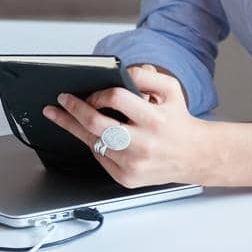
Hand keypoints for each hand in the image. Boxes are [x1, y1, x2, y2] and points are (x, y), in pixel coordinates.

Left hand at [42, 65, 214, 187]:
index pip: (116, 99)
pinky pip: (99, 157)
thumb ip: (147, 75)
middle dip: (72, 110)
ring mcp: (133, 165)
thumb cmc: (178, 120)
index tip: (87, 91)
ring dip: (73, 127)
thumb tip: (122, 72)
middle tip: (60, 101)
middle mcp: (143, 144)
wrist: (193, 156)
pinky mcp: (126, 179)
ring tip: (58, 115)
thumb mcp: (171, 89)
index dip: (98, 93)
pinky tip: (86, 134)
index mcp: (154, 119)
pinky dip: (92, 143)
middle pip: (96, 124)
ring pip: (92, 142)